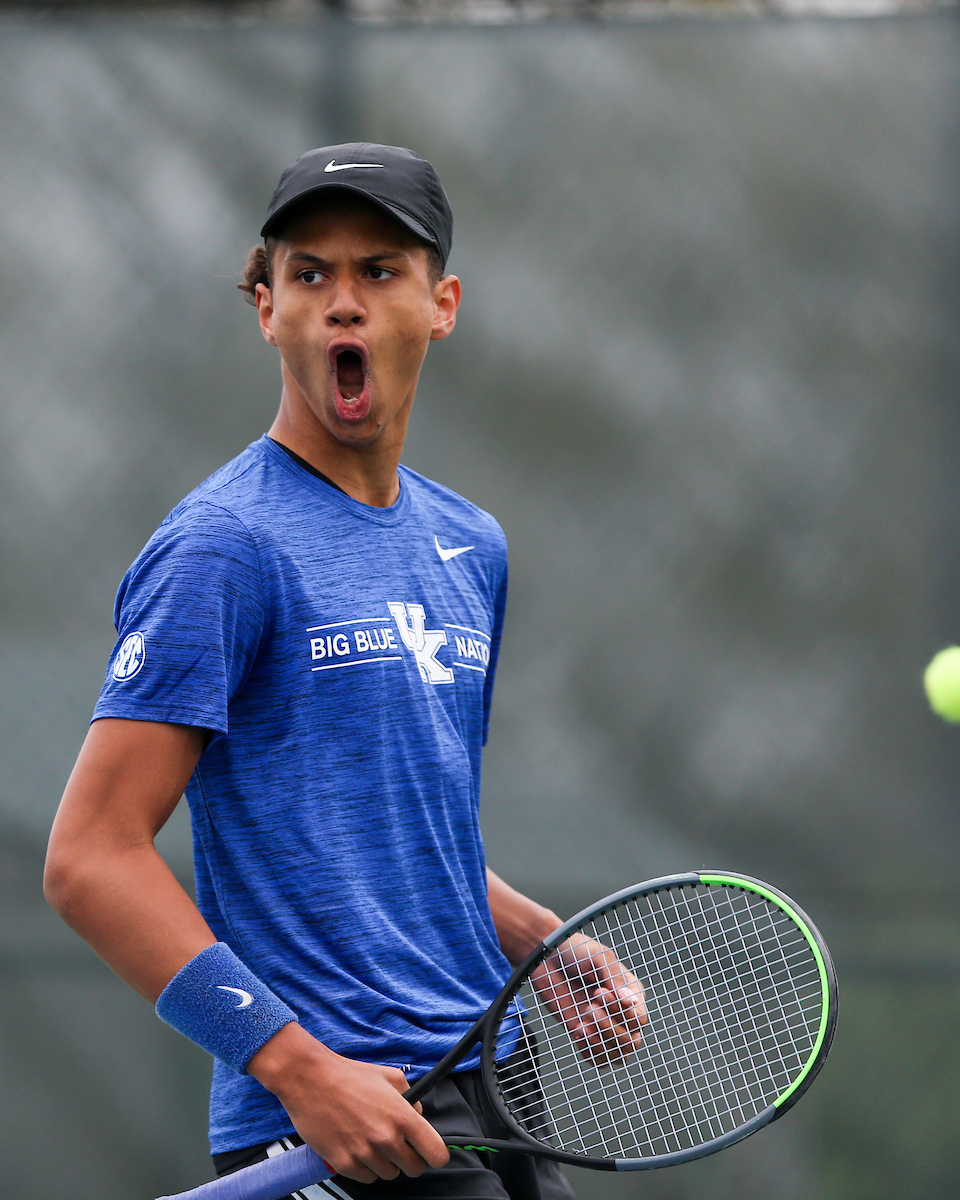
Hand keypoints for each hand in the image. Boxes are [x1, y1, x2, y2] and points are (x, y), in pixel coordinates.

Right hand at [247, 1024, 449, 1183]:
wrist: (311, 1080)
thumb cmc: (349, 1076)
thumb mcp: (389, 1076)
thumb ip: (411, 1097)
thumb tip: (418, 1114)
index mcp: (402, 1117)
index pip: (436, 1153)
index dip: (436, 1155)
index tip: (430, 1152)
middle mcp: (386, 1139)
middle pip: (414, 1169)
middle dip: (409, 1158)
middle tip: (397, 1144)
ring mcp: (365, 1154)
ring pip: (389, 1174)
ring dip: (385, 1162)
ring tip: (372, 1140)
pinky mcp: (344, 1164)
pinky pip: (366, 1178)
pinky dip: (364, 1167)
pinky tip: (357, 1147)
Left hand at [530, 934, 646, 1067]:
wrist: (549, 958)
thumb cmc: (578, 953)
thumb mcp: (600, 957)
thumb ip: (616, 978)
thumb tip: (632, 1002)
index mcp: (632, 993)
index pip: (639, 1018)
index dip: (621, 1012)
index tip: (599, 992)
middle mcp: (622, 1014)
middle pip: (631, 1041)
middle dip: (610, 1028)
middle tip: (589, 1008)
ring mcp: (605, 1026)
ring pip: (618, 1055)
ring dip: (601, 1043)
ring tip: (582, 1024)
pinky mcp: (587, 1035)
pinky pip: (598, 1058)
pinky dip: (590, 1051)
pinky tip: (578, 1031)